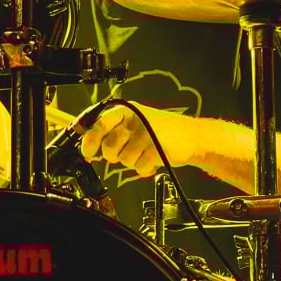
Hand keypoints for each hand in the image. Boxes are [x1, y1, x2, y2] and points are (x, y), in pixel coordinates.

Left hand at [81, 104, 196, 176]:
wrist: (193, 135)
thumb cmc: (160, 130)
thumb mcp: (134, 122)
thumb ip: (113, 131)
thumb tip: (88, 148)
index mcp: (125, 111)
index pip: (99, 125)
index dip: (89, 142)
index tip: (88, 153)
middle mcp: (134, 120)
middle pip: (109, 146)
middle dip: (113, 156)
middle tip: (125, 153)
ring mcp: (146, 134)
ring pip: (124, 159)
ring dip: (132, 162)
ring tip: (144, 153)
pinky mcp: (156, 149)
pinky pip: (139, 168)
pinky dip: (144, 169)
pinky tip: (152, 160)